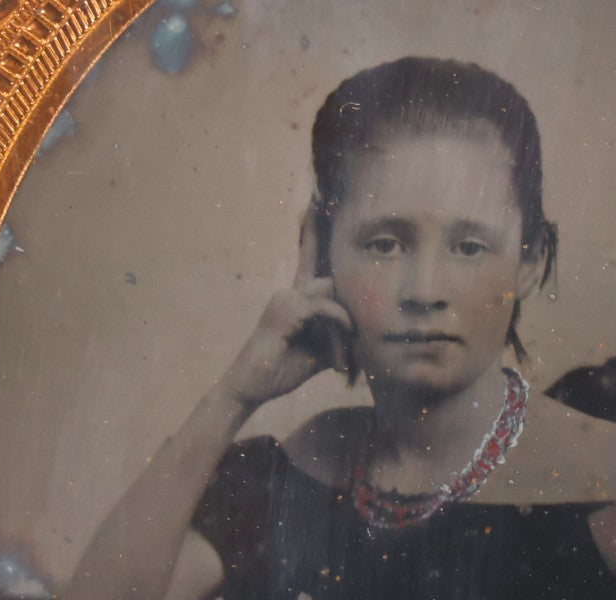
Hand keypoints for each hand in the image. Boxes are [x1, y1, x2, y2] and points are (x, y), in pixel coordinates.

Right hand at [220, 207, 352, 408]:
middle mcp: (289, 292)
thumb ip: (338, 336)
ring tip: (337, 366)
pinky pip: (326, 309)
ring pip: (333, 298)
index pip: (309, 256)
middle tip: (342, 363)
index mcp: (295, 298)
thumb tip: (363, 334)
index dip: (312, 228)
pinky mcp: (287, 310)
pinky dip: (337, 331)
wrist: (252, 388)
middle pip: (335, 285)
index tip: (316, 196)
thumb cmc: (281, 371)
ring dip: (343, 333)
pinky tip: (336, 357)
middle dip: (348, 322)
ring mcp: (285, 298)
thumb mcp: (319, 352)